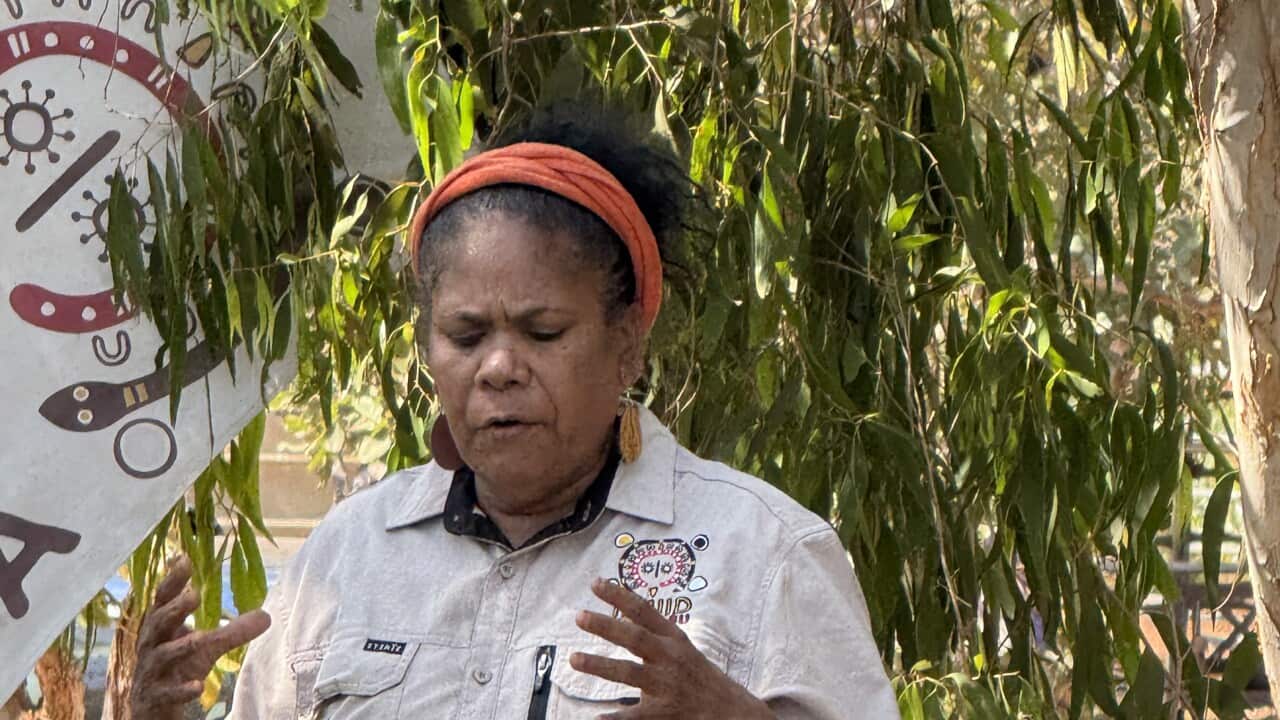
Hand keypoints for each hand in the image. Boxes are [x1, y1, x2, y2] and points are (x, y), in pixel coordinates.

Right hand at [129, 556, 270, 719]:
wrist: (153, 707)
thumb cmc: (177, 668)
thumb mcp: (206, 647)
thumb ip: (231, 630)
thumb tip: (266, 615)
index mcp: (162, 628)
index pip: (163, 600)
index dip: (172, 581)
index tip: (184, 559)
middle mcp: (152, 646)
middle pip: (158, 623)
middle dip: (174, 609)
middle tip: (194, 595)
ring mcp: (151, 672)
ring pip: (161, 657)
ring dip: (180, 647)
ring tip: (201, 637)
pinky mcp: (155, 697)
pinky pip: (167, 693)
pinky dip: (181, 689)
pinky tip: (197, 686)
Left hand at [571, 578, 773, 719]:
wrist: (731, 711)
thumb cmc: (701, 677)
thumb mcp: (683, 648)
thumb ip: (655, 633)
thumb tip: (625, 613)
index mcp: (674, 639)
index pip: (644, 611)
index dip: (620, 595)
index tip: (596, 583)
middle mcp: (670, 658)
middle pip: (634, 637)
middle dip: (606, 626)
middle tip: (579, 616)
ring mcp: (667, 685)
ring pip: (629, 672)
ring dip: (599, 665)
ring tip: (574, 658)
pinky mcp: (665, 712)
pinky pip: (635, 716)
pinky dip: (614, 718)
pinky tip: (595, 718)